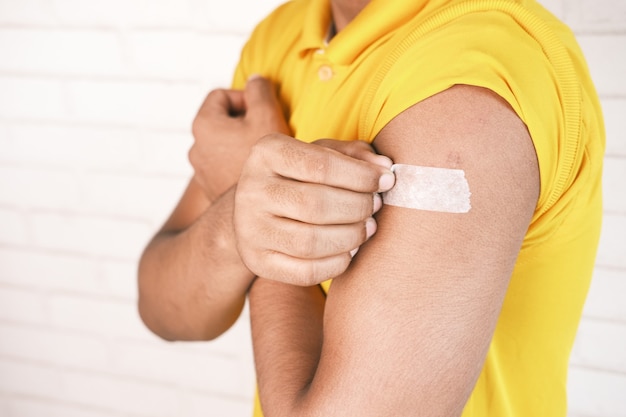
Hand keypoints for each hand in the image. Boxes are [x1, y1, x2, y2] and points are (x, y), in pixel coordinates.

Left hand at [188, 76, 290, 200]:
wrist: (263, 209)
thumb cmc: (266, 162)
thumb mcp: (267, 116)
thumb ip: (259, 91)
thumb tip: (254, 80)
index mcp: (203, 125)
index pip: (220, 96)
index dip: (245, 98)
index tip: (263, 113)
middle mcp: (195, 147)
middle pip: (220, 121)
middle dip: (243, 122)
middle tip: (266, 134)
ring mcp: (201, 170)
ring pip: (223, 144)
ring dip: (241, 143)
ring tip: (263, 155)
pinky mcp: (210, 187)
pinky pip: (223, 164)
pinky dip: (237, 162)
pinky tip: (257, 171)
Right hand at [234, 134, 394, 285]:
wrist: (255, 211)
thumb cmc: (300, 177)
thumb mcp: (322, 154)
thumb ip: (354, 155)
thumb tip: (385, 166)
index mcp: (266, 153)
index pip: (320, 165)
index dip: (360, 176)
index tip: (386, 181)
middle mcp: (251, 189)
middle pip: (315, 204)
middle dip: (358, 207)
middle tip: (376, 207)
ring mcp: (250, 229)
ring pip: (310, 242)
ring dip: (351, 237)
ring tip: (368, 228)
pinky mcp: (257, 261)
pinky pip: (305, 271)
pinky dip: (337, 263)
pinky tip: (350, 250)